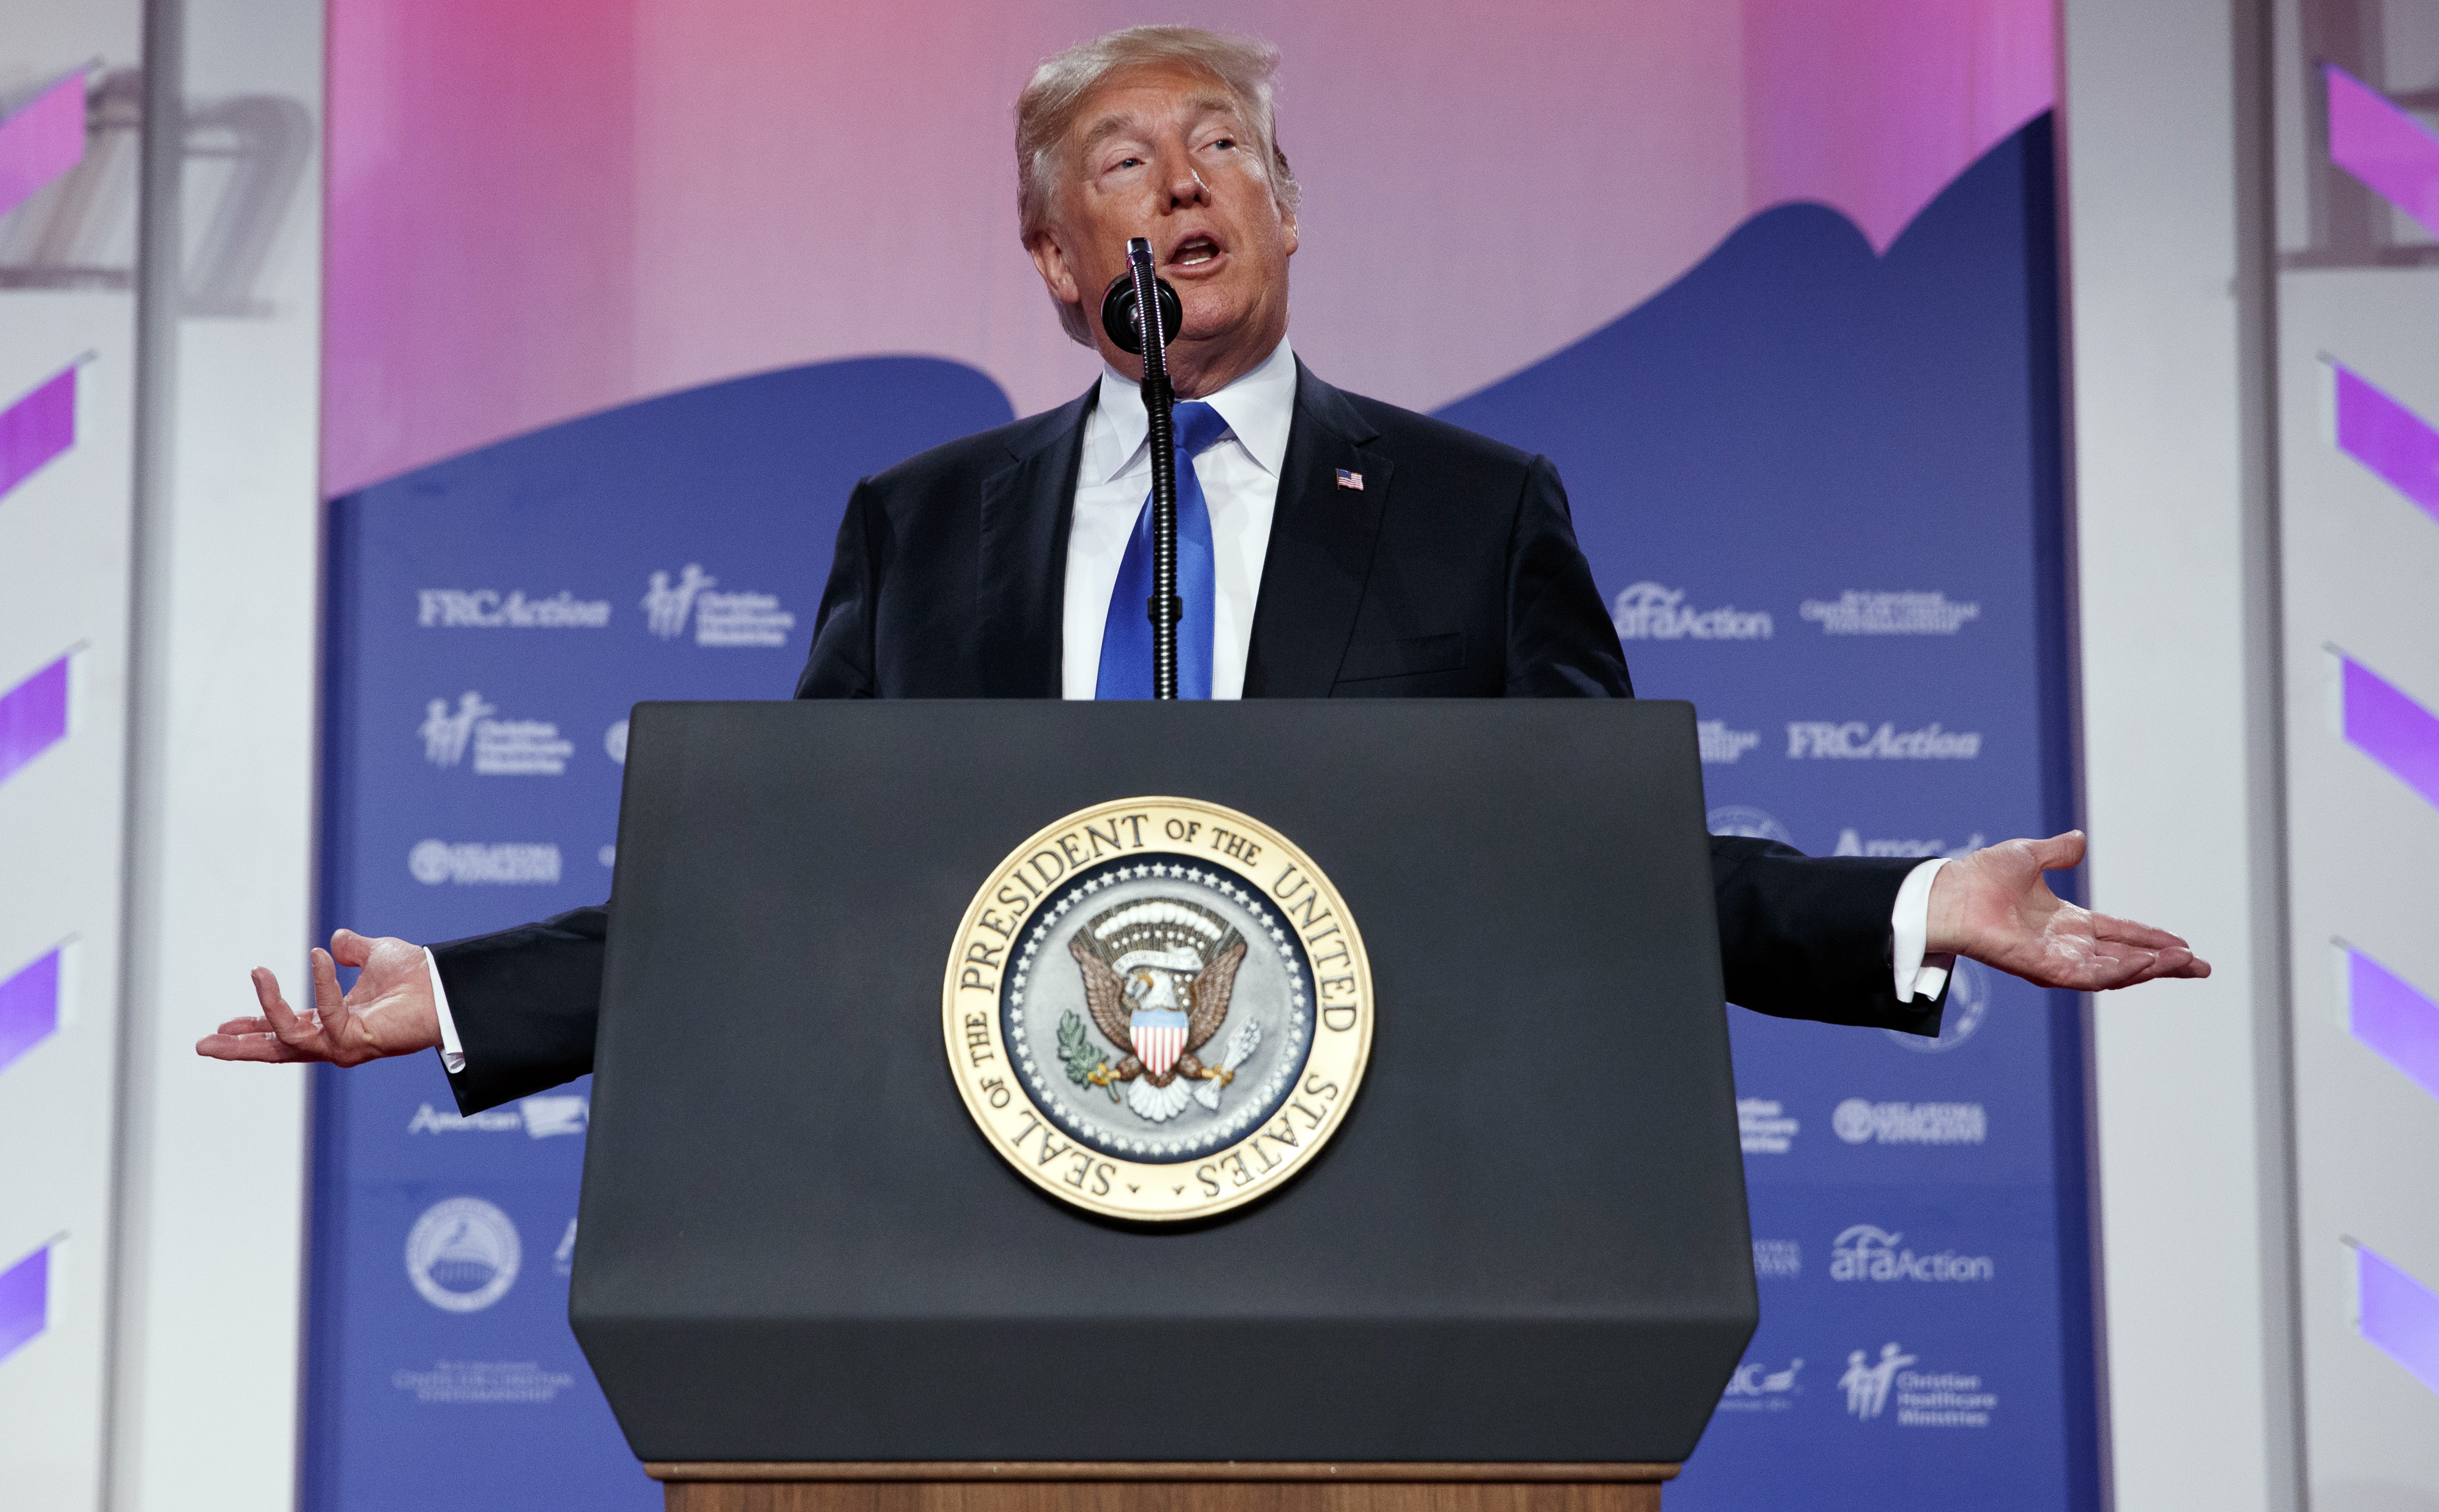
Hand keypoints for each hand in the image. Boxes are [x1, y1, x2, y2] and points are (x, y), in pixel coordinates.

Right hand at [196, 929, 441, 1065]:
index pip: (284, 1031)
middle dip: (238, 1049)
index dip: (253, 1028)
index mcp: (332, 1024)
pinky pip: (325, 1014)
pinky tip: (320, 956)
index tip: (221, 1027)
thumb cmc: (419, 977)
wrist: (448, 986)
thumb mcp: (376, 956)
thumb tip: (337, 939)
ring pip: (289, 1037)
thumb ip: (353, 950)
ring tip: (258, 970)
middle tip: (202, 1046)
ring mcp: (345, 1046)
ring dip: (268, 1007)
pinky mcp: (358, 1041)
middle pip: (276, 1050)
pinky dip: (321, 984)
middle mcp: (335, 1041)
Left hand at [1926, 831, 2209, 991]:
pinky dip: (2117, 971)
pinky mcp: (2042, 968)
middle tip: (2200, 966)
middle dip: (2164, 963)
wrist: (1947, 892)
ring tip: (2181, 963)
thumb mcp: (2028, 856)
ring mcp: (2055, 960)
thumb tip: (2078, 839)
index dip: (2152, 938)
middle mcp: (2065, 945)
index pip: (2120, 934)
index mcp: (2066, 923)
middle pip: (2126, 958)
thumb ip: (2057, 852)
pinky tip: (2143, 964)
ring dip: (2148, 968)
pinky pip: (2087, 976)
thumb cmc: (1977, 877)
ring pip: (2113, 971)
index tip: (2183, 944)